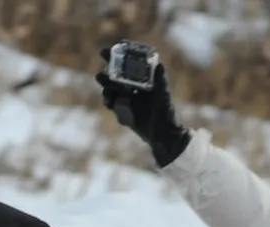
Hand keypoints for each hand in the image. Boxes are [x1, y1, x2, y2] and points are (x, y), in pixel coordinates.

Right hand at [95, 45, 191, 166]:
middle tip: (103, 65)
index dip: (122, 54)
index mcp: (145, 78)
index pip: (132, 62)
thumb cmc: (166, 113)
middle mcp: (136, 86)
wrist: (161, 135)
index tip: (113, 48)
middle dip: (109, 67)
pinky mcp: (122, 109)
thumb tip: (160, 65)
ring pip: (112, 86)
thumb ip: (160, 81)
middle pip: (118, 73)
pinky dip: (108, 100)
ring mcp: (128, 97)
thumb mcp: (163, 96)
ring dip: (106, 84)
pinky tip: (110, 102)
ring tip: (104, 83)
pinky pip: (111, 102)